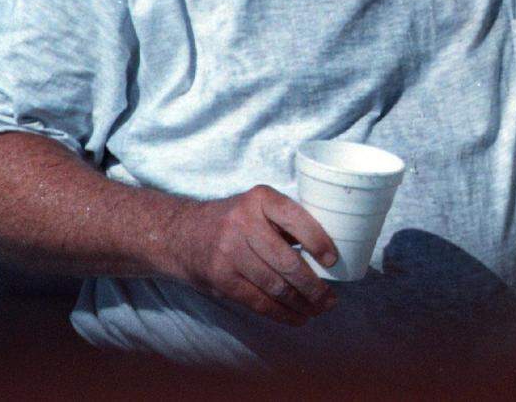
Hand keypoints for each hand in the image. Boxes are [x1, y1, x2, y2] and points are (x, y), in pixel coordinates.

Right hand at [164, 185, 338, 325]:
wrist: (183, 233)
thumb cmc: (235, 220)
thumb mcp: (258, 207)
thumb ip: (286, 222)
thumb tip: (327, 251)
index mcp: (261, 198)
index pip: (296, 219)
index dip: (318, 242)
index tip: (332, 261)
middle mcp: (243, 222)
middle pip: (287, 261)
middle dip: (313, 286)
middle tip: (330, 299)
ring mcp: (229, 251)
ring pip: (274, 285)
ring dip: (301, 303)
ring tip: (317, 310)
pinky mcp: (221, 277)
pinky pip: (257, 301)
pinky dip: (281, 313)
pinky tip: (296, 317)